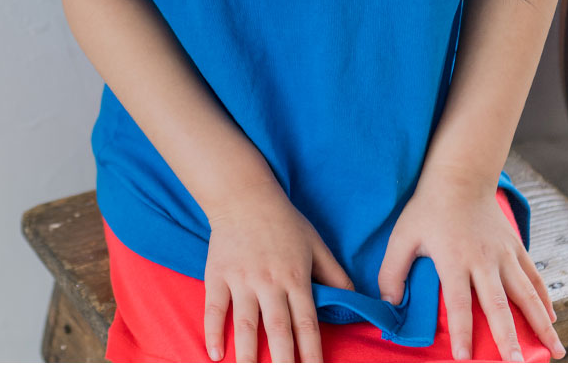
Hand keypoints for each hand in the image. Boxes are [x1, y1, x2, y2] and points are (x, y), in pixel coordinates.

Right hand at [203, 180, 354, 362]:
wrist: (243, 196)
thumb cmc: (284, 221)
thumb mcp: (316, 244)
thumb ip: (334, 274)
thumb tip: (354, 300)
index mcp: (295, 277)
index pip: (306, 323)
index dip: (312, 352)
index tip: (315, 375)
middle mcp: (268, 282)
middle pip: (277, 329)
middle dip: (283, 362)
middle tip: (286, 384)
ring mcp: (241, 279)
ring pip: (245, 324)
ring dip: (248, 354)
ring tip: (251, 377)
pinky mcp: (218, 275)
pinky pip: (215, 309)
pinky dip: (213, 332)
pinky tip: (216, 355)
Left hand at [375, 170, 565, 361]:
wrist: (460, 177)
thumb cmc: (428, 208)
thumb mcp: (402, 236)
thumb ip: (392, 270)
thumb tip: (389, 303)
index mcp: (454, 260)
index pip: (459, 304)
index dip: (462, 332)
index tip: (464, 358)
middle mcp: (483, 260)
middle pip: (498, 305)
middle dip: (508, 338)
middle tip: (517, 366)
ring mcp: (503, 254)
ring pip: (526, 295)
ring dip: (541, 325)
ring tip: (556, 351)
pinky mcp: (515, 247)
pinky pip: (533, 278)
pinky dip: (543, 299)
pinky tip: (551, 319)